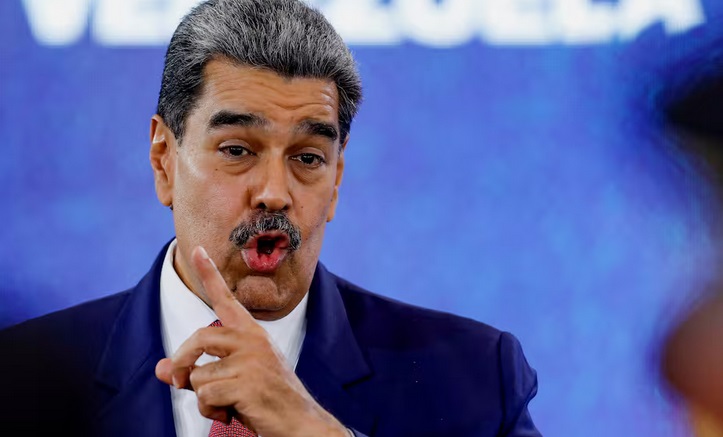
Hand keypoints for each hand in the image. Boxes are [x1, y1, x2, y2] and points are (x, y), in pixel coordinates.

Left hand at [155, 246, 347, 436]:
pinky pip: (205, 394)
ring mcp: (252, 360)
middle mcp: (252, 340)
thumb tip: (160, 370)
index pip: (226, 300)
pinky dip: (212, 409)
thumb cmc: (265, 399)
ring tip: (228, 403)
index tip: (196, 250)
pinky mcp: (247, 383)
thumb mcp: (229, 380)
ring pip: (198, 374)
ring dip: (204, 397)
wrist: (299, 422)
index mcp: (252, 334)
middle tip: (180, 381)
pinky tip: (234, 411)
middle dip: (183, 362)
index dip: (210, 274)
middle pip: (198, 338)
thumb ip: (195, 371)